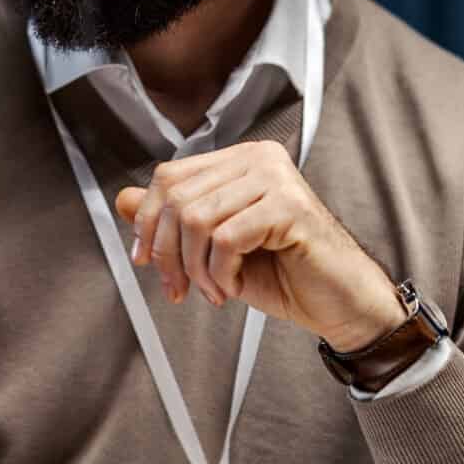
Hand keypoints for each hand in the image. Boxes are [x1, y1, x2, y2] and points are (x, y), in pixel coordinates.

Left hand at [115, 141, 404, 351]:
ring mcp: (276, 179)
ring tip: (215, 290)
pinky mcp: (289, 207)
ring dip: (196, 268)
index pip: (170, 177)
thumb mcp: (214, 248)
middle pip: (178, 198)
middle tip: (180, 287)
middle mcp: (258, 159)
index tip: (146, 260)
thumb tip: (123, 200)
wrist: (339, 303)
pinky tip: (233, 286)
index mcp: (241, 161)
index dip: (148, 221)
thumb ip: (172, 221)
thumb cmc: (286, 274)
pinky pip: (227, 238)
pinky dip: (220, 272)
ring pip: (198, 219)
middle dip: (168, 253)